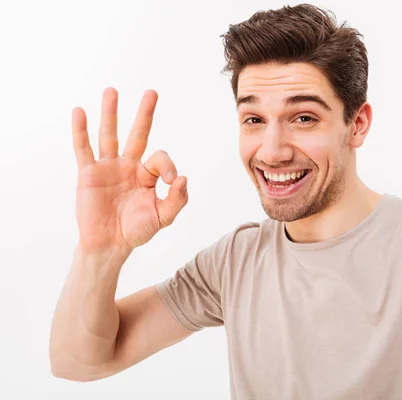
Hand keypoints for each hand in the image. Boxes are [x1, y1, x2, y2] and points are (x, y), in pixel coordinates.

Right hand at [71, 88, 187, 252]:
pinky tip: (80, 112)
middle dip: (145, 114)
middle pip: (137, 134)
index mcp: (148, 175)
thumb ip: (177, 199)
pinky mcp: (89, 174)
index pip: (160, 158)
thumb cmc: (137, 231)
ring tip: (112, 91)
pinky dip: (80, 131)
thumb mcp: (163, 217)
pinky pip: (83, 148)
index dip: (167, 166)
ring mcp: (108, 168)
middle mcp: (129, 166)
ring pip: (109, 135)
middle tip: (152, 93)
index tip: (171, 181)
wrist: (110, 245)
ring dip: (111, 113)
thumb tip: (183, 177)